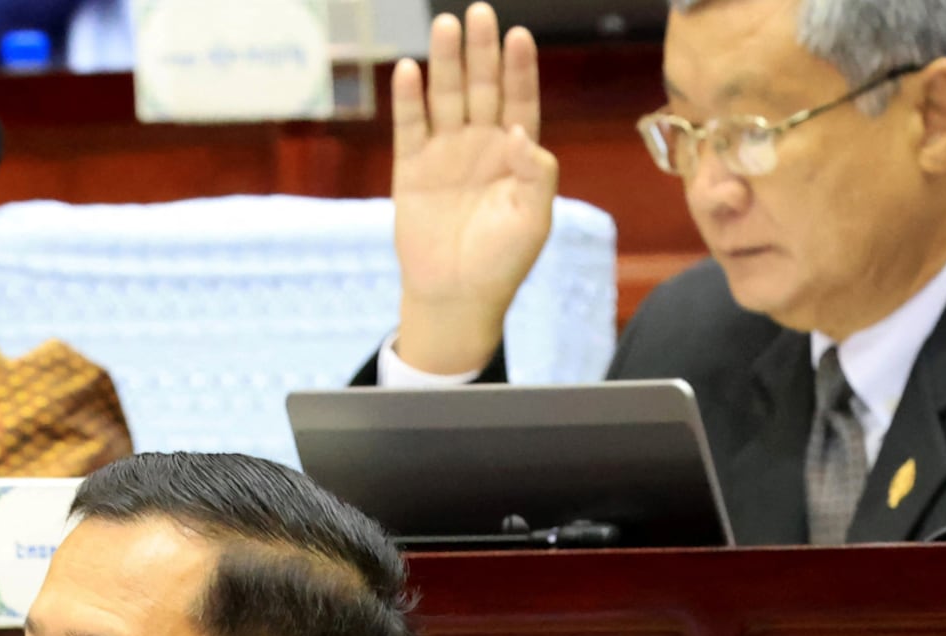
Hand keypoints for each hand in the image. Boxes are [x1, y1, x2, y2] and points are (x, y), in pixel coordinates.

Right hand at [391, 3, 558, 374]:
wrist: (455, 296)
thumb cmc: (502, 262)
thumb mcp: (533, 219)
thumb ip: (536, 173)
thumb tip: (519, 131)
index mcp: (515, 155)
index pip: (520, 100)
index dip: (519, 68)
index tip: (519, 36)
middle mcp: (480, 145)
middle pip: (482, 87)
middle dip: (481, 51)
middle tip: (478, 13)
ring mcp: (445, 154)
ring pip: (446, 98)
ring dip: (446, 63)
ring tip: (446, 26)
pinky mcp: (412, 169)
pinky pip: (411, 127)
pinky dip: (409, 99)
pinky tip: (409, 70)